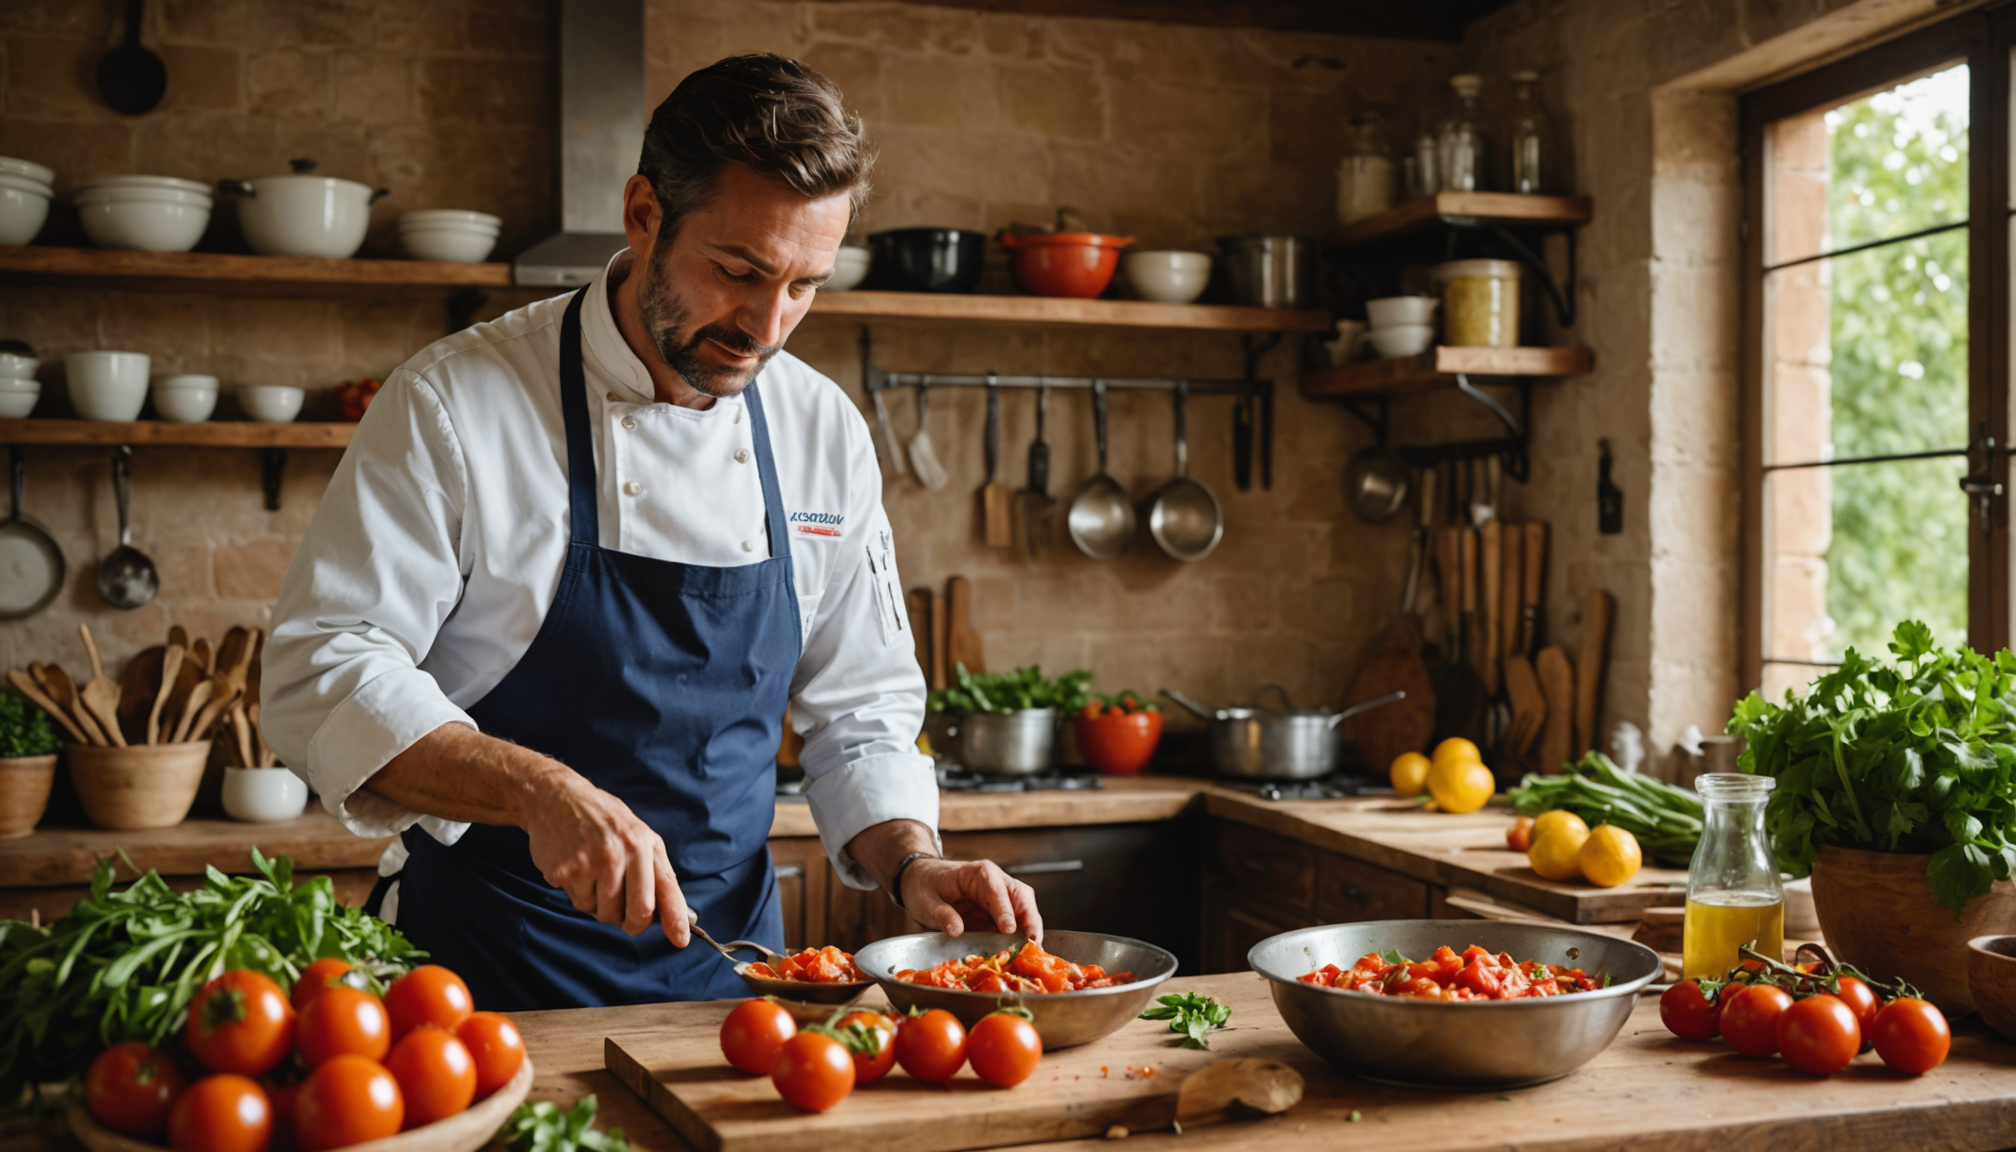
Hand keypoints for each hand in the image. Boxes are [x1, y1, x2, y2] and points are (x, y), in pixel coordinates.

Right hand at [523, 775, 691, 945]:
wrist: (555, 798)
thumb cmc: (603, 821)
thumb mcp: (637, 834)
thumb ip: (655, 870)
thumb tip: (677, 913)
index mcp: (644, 843)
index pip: (666, 888)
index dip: (675, 919)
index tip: (681, 940)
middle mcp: (621, 852)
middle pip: (636, 912)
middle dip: (632, 922)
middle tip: (624, 916)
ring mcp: (592, 862)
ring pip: (604, 913)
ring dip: (600, 905)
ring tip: (594, 875)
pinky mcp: (566, 872)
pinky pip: (579, 904)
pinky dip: (578, 895)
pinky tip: (575, 870)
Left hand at [900, 858, 1042, 942]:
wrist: (922, 881)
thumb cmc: (925, 885)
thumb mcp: (925, 901)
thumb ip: (941, 914)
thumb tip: (957, 930)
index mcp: (979, 873)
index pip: (997, 890)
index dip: (1005, 909)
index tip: (1009, 930)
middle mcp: (996, 882)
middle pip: (1021, 897)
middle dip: (1030, 920)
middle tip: (1033, 944)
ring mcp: (1000, 897)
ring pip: (1024, 910)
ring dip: (1030, 931)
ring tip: (1032, 953)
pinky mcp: (998, 913)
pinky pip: (1015, 924)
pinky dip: (1020, 938)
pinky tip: (1020, 954)